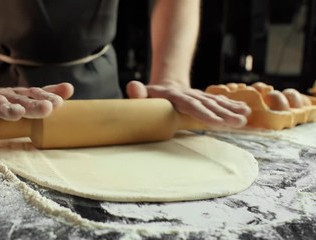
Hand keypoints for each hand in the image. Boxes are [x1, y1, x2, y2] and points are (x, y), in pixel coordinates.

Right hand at [0, 82, 73, 121]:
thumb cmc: (1, 102)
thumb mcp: (22, 99)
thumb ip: (44, 96)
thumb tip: (70, 88)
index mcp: (18, 95)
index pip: (34, 95)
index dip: (46, 98)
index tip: (59, 103)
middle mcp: (4, 95)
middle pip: (20, 100)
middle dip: (33, 104)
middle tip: (47, 109)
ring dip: (8, 108)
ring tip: (17, 113)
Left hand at [126, 80, 250, 127]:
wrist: (163, 85)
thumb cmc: (148, 97)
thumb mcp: (141, 94)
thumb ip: (137, 93)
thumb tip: (132, 87)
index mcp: (174, 96)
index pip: (191, 105)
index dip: (204, 113)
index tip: (217, 122)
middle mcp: (189, 94)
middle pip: (208, 104)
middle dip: (224, 113)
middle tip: (240, 121)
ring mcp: (198, 96)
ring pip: (216, 102)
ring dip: (231, 110)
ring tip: (246, 116)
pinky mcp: (204, 98)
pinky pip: (219, 101)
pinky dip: (232, 105)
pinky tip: (245, 111)